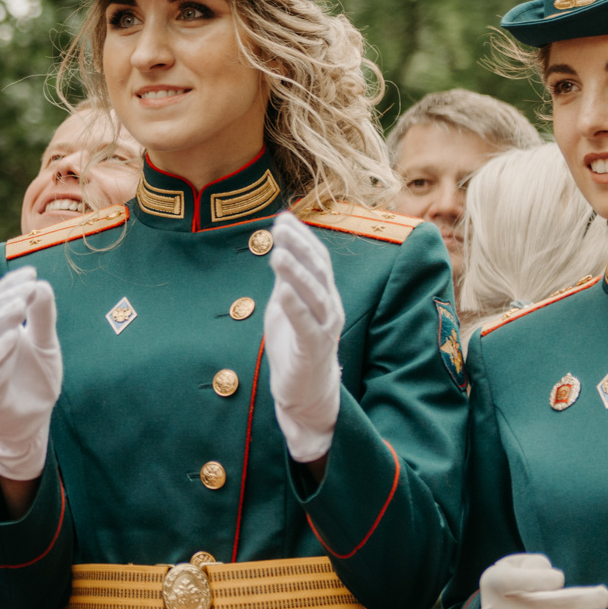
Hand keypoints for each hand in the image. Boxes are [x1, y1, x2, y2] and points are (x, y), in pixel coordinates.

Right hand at [0, 268, 58, 481]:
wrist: (32, 423)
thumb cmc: (35, 382)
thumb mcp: (46, 345)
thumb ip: (43, 318)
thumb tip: (41, 284)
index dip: (10, 285)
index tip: (31, 272)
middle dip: (7, 298)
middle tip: (27, 287)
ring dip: (1, 318)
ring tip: (20, 305)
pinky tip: (12, 337)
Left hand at [263, 212, 343, 462]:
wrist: (305, 390)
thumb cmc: (296, 343)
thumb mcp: (288, 303)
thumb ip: (286, 276)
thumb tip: (279, 242)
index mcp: (323, 294)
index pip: (317, 258)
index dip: (302, 237)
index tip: (283, 218)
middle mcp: (330, 307)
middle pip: (319, 271)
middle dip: (300, 247)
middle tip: (280, 227)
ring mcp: (325, 328)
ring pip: (315, 295)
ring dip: (296, 273)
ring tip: (277, 254)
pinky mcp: (314, 349)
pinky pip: (306, 325)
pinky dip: (295, 307)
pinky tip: (282, 291)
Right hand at [480, 553, 607, 608]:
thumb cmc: (516, 584)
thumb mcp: (517, 565)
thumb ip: (535, 565)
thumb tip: (557, 581)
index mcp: (495, 582)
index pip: (513, 581)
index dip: (538, 580)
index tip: (560, 578)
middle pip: (539, 607)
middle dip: (576, 602)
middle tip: (604, 597)